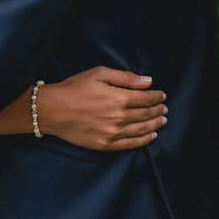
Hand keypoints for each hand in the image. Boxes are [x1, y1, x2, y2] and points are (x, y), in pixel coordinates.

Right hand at [40, 67, 166, 150]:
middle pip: (146, 114)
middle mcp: (120, 118)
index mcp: (119, 98)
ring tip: (162, 120)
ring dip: (155, 124)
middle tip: (165, 108)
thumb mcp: (99, 74)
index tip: (162, 95)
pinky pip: (131, 144)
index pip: (146, 98)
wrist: (54, 110)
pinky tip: (151, 136)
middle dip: (158, 110)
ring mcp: (114, 133)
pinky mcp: (107, 145)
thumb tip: (148, 81)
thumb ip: (125, 78)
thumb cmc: (75, 87)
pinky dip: (144, 140)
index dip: (156, 96)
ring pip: (142, 130)